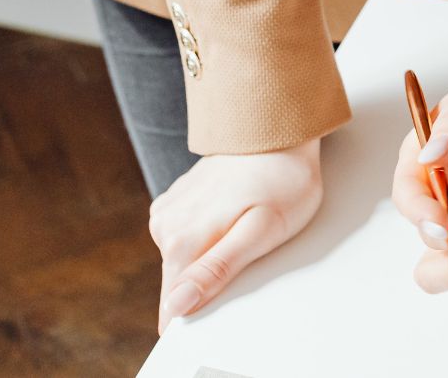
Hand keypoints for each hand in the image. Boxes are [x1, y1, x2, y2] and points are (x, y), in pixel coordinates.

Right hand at [149, 138, 322, 333]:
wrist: (277, 127)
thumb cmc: (283, 180)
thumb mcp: (261, 231)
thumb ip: (216, 269)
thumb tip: (177, 306)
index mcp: (181, 241)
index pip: (173, 308)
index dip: (197, 321)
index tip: (220, 317)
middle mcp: (164, 226)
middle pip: (180, 283)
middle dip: (209, 284)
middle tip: (250, 258)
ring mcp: (167, 211)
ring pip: (183, 259)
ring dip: (209, 257)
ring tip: (243, 232)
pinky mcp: (175, 201)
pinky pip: (186, 235)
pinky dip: (207, 236)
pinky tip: (231, 217)